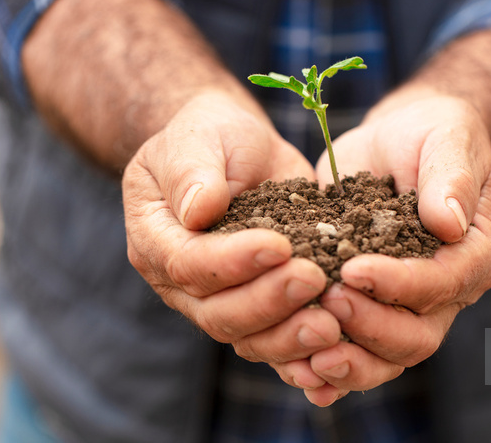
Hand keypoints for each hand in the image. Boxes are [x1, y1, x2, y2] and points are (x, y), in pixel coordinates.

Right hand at [123, 91, 341, 372]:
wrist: (238, 149)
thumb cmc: (213, 136)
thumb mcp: (198, 137)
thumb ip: (192, 171)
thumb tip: (199, 210)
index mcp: (156, 239)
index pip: (187, 264)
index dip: (232, 262)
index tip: (279, 245)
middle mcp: (181, 281)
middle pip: (217, 312)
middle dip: (267, 301)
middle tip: (313, 280)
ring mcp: (219, 301)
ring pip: (247, 338)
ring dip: (288, 337)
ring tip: (331, 326)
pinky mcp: (257, 308)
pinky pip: (274, 343)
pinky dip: (302, 354)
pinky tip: (334, 349)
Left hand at [290, 88, 490, 404]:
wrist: (400, 142)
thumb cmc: (431, 134)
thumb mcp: (447, 137)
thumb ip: (451, 176)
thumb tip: (449, 222)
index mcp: (473, 253)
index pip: (444, 284)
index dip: (401, 283)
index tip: (354, 268)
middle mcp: (444, 291)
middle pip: (417, 336)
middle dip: (372, 326)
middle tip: (328, 300)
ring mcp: (406, 305)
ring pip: (387, 357)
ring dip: (350, 361)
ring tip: (310, 355)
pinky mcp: (370, 304)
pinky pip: (357, 351)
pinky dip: (331, 370)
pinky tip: (302, 375)